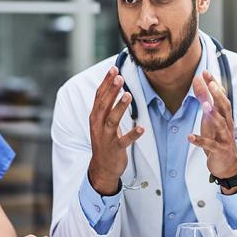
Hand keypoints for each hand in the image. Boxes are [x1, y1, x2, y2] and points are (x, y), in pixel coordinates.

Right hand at [87, 66, 144, 194]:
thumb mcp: (102, 121)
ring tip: (128, 95)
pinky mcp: (115, 148)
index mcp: (95, 116)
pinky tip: (141, 128)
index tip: (113, 69)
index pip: (99, 95)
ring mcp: (106, 137)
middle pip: (103, 104)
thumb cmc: (105, 140)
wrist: (102, 167)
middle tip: (119, 76)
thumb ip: (106, 105)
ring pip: (112, 120)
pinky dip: (133, 134)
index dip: (106, 82)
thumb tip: (113, 84)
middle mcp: (98, 125)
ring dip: (120, 107)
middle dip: (111, 90)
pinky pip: (124, 141)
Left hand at [189, 71, 236, 184]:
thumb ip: (206, 103)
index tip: (205, 72)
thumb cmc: (219, 139)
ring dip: (212, 114)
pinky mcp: (218, 150)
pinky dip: (200, 141)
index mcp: (225, 116)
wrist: (228, 164)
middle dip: (218, 95)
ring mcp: (224, 137)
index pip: (222, 96)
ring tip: (204, 105)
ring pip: (220, 124)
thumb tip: (200, 85)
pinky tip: (190, 137)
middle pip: (225, 107)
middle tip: (210, 84)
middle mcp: (227, 124)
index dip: (215, 84)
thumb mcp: (211, 119)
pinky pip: (209, 145)